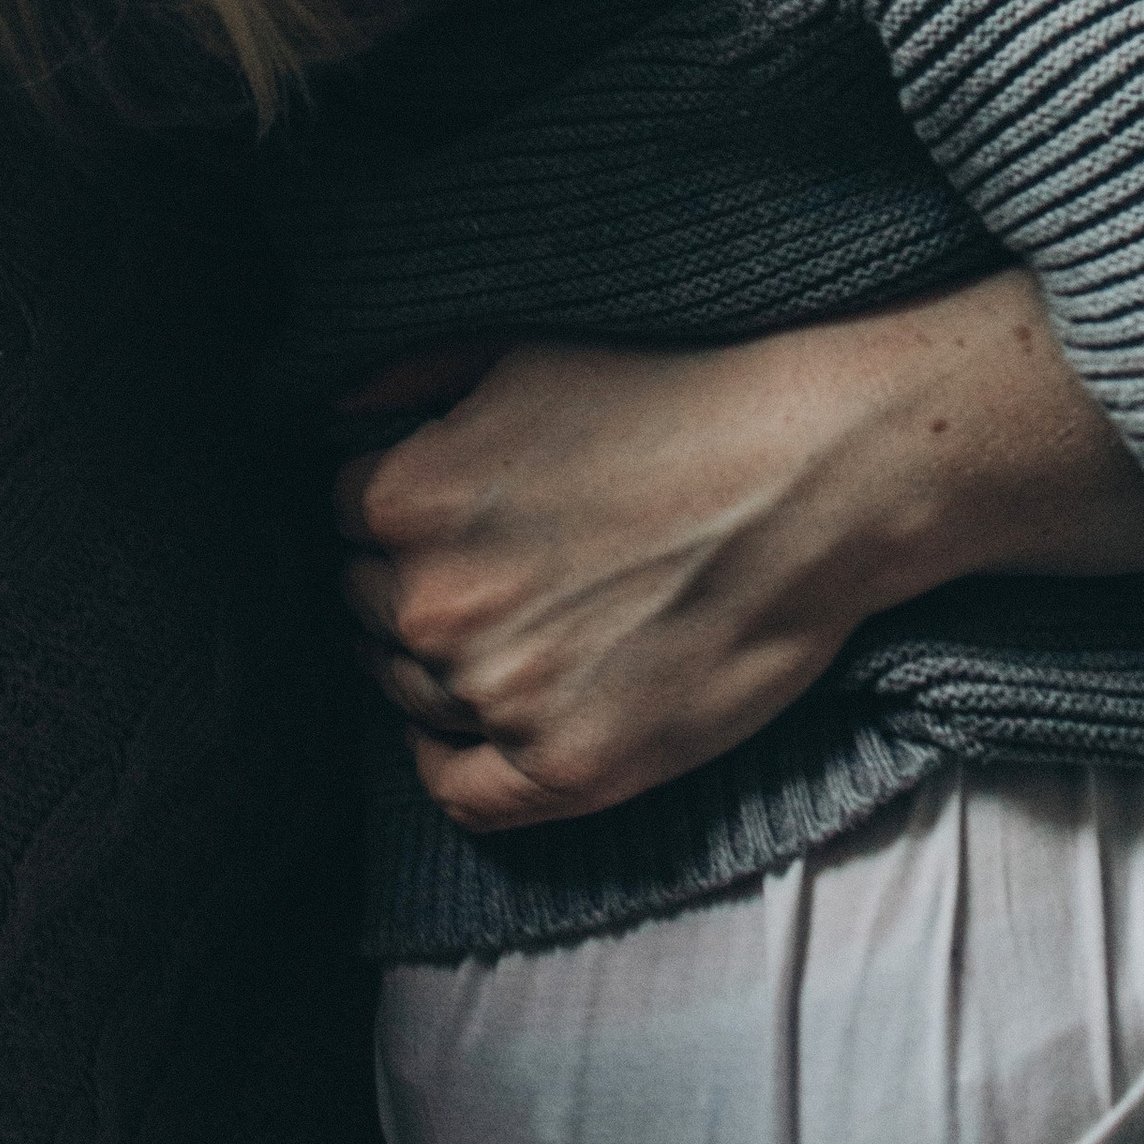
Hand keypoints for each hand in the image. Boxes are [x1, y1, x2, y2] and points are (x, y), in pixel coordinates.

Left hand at [333, 273, 1143, 832]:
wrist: (811, 476)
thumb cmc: (676, 396)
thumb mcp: (525, 351)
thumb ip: (410, 379)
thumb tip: (332, 412)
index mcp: (412, 496)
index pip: (340, 514)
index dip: (386, 502)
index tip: (436, 502)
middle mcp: (438, 603)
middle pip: (365, 605)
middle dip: (402, 578)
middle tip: (475, 560)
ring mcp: (502, 695)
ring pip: (407, 692)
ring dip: (430, 660)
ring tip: (497, 623)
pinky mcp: (570, 768)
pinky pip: (459, 791)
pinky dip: (449, 761)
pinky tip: (474, 725)